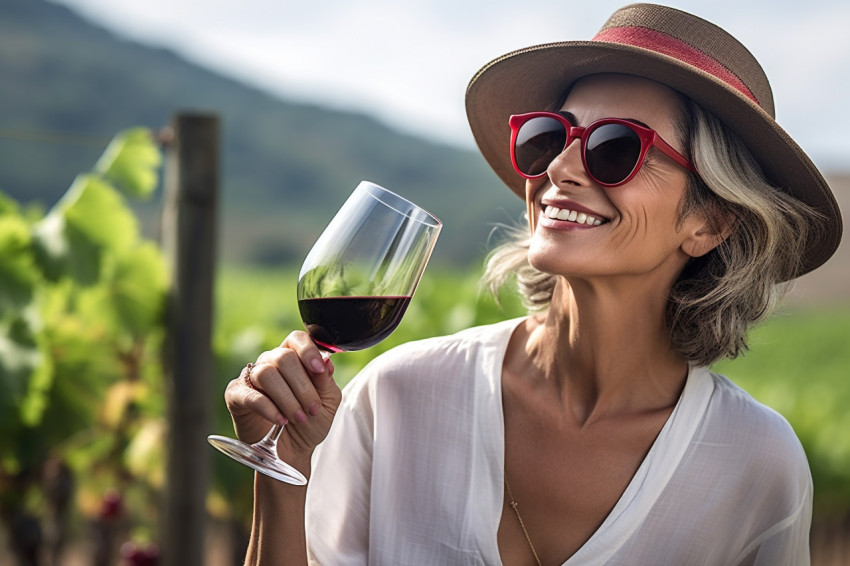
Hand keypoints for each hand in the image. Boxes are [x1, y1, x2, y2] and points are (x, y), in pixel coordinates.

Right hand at [223, 331, 341, 465]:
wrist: (292, 450)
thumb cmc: (311, 421)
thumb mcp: (327, 402)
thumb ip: (326, 381)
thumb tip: (326, 362)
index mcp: (294, 357)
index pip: (297, 339)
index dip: (308, 351)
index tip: (319, 369)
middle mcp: (271, 362)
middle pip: (283, 357)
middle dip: (302, 386)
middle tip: (313, 409)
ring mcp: (251, 377)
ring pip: (266, 373)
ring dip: (287, 398)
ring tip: (298, 418)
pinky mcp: (236, 395)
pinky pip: (250, 395)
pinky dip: (268, 408)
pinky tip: (281, 420)